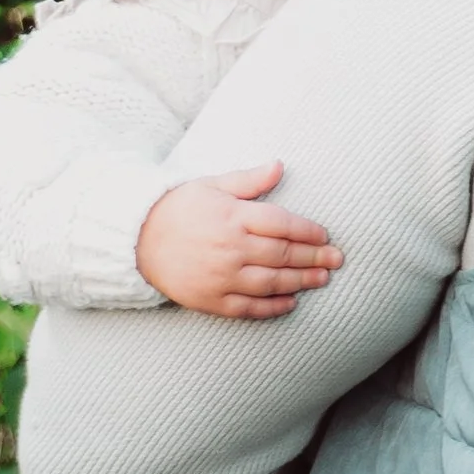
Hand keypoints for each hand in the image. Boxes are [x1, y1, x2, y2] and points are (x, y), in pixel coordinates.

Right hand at [135, 164, 342, 319]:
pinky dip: (273, 307)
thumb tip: (280, 165)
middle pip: (283, 254)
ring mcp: (222, 276)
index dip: (309, 231)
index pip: (283, 224)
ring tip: (322, 279)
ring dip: (301, 281)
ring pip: (272, 282)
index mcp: (233, 216)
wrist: (136, 240)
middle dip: (315, 257)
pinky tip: (291, 302)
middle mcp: (231, 247)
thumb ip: (249, 180)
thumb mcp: (212, 185)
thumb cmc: (178, 209)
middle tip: (336, 259)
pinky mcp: (212, 300)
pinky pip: (249, 308)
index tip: (325, 235)